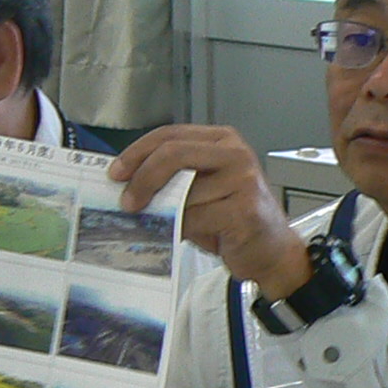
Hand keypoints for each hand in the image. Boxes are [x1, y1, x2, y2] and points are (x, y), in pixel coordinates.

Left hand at [109, 125, 311, 297]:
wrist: (271, 252)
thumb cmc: (233, 221)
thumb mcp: (201, 191)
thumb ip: (173, 180)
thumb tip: (126, 185)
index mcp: (222, 140)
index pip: (170, 135)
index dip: (137, 153)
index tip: (116, 173)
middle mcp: (235, 153)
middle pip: (173, 154)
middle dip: (143, 178)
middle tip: (127, 201)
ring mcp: (243, 179)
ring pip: (182, 193)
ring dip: (167, 214)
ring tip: (168, 226)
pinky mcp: (244, 209)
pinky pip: (194, 218)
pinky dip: (181, 230)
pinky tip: (186, 235)